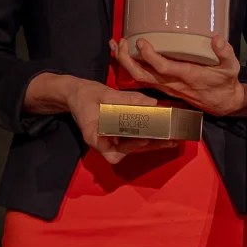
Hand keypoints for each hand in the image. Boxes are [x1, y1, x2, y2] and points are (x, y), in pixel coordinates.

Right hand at [24, 74, 164, 164]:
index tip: (144, 140)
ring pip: (132, 147)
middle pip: (127, 152)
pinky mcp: (117, 133)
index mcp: (94, 137)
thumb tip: (152, 102)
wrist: (75, 94)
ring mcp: (110, 139)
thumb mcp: (104, 94)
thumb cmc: (85, 95)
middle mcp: (103, 143)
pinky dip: (146, 135)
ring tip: (171, 139)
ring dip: (151, 144)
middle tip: (169, 141)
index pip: (111, 152)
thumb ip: (128, 99)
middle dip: (149, 147)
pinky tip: (161, 131)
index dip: (129, 148)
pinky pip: (132, 138)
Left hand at [110, 35, 246, 117]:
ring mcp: (166, 87)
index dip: (150, 56)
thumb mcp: (231, 67)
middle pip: (143, 75)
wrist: (223, 103)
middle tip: (122, 41)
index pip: (163, 68)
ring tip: (115, 45)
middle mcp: (172, 83)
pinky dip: (130, 67)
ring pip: (139, 77)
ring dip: (125, 62)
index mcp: (187, 76)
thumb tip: (216, 39)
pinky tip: (124, 55)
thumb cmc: (226, 83)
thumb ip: (225, 52)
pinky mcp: (164, 86)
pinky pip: (143, 78)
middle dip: (128, 60)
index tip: (141, 41)